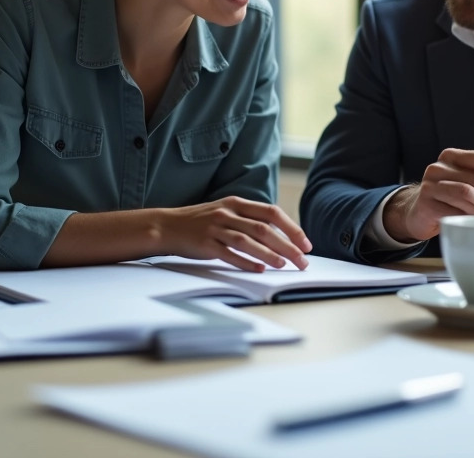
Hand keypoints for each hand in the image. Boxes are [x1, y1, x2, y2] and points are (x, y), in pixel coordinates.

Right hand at [158, 196, 312, 272]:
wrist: (167, 226)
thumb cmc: (201, 222)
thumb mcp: (226, 212)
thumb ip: (249, 219)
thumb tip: (281, 235)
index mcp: (237, 203)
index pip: (271, 213)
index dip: (291, 228)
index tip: (306, 244)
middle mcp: (228, 213)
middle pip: (264, 229)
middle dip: (287, 245)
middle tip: (302, 261)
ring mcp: (215, 229)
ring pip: (248, 241)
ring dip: (268, 254)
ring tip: (284, 264)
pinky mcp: (205, 244)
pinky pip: (229, 254)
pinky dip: (245, 262)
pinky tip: (258, 270)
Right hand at [383, 149, 473, 242]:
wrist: (418, 214)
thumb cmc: (450, 199)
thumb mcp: (468, 183)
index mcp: (454, 156)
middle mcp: (440, 166)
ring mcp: (430, 183)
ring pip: (469, 193)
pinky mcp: (426, 202)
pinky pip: (456, 209)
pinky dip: (471, 217)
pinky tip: (473, 222)